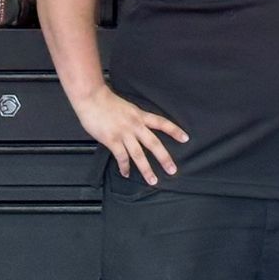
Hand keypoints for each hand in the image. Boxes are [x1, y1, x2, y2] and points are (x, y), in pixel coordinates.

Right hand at [71, 87, 188, 185]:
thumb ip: (134, 120)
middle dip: (164, 158)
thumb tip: (138, 130)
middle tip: (173, 170)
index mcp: (141, 116)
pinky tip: (126, 174)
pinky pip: (121, 156)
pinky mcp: (112, 140)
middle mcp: (136, 125)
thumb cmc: (107, 102)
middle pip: (154, 143)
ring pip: (139, 154)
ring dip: (146, 169)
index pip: (162, 123)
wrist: (92, 98)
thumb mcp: (128, 109)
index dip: (175, 130)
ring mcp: (124, 133)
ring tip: (152, 180)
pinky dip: (124, 167)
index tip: (186, 138)